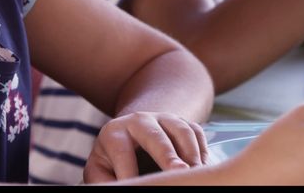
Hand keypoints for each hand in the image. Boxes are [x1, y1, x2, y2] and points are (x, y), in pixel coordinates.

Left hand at [83, 112, 208, 183]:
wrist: (130, 134)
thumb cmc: (112, 160)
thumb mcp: (100, 169)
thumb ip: (104, 180)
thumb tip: (118, 186)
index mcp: (114, 132)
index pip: (122, 151)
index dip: (130, 171)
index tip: (138, 185)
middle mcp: (139, 120)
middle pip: (154, 135)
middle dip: (167, 155)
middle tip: (178, 172)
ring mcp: (163, 118)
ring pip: (180, 129)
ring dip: (190, 152)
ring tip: (195, 172)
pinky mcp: (182, 122)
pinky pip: (196, 131)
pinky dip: (202, 149)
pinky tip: (203, 167)